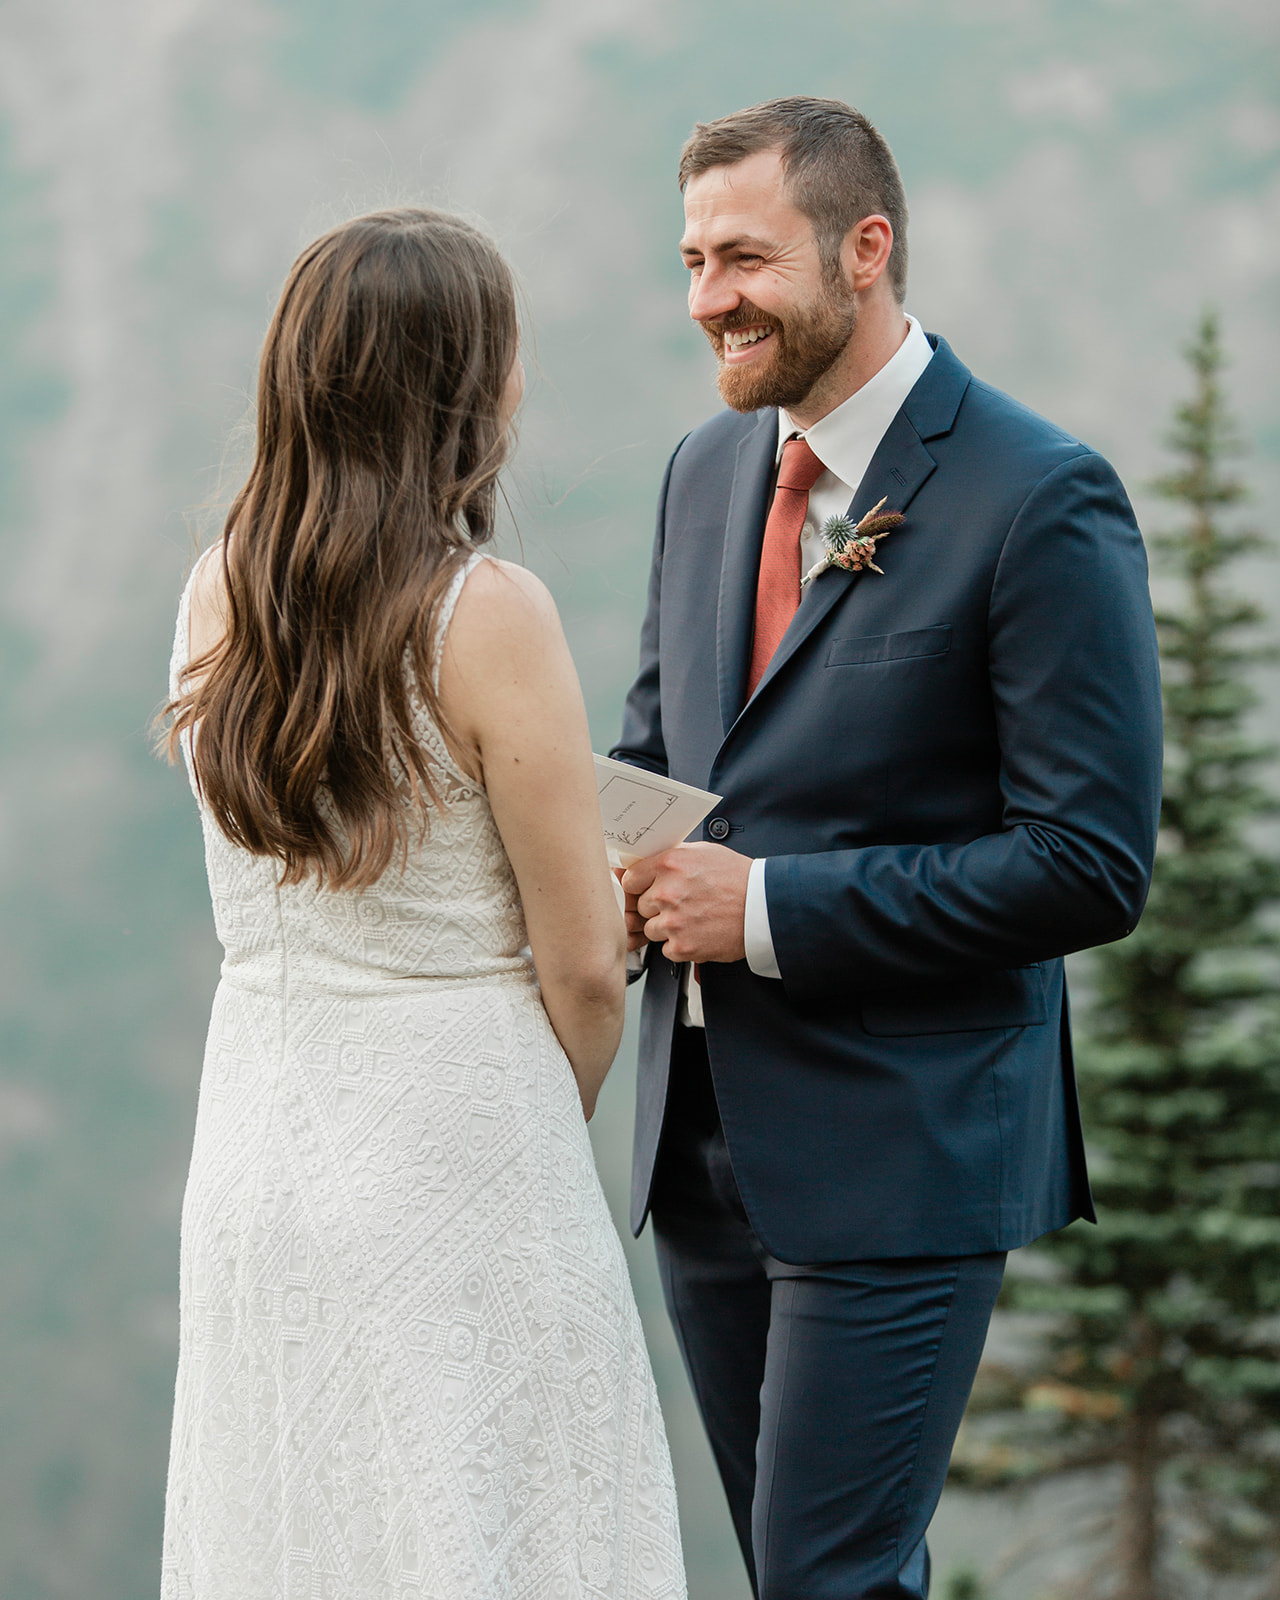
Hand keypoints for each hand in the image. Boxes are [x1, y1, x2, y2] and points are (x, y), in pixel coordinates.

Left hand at [620, 843, 750, 963]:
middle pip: (640, 907)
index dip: (640, 887)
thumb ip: (671, 857)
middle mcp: (667, 893)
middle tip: (682, 905)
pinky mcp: (682, 946)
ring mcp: (673, 922)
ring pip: (652, 930)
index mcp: (668, 865)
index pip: (630, 880)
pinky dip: (680, 946)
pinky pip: (666, 950)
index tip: (648, 890)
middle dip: (656, 908)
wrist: (762, 907)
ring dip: (667, 928)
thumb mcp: (702, 852)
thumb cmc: (737, 878)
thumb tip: (646, 864)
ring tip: (693, 919)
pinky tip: (698, 933)